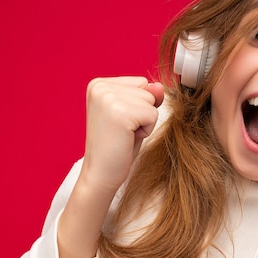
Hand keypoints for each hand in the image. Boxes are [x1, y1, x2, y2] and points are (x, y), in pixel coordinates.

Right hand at [81, 76, 164, 192]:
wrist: (100, 174)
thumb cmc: (116, 146)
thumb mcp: (132, 115)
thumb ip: (146, 97)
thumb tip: (159, 86)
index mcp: (98, 84)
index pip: (140, 83)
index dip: (137, 106)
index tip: (118, 122)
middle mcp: (100, 87)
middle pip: (147, 90)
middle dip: (141, 113)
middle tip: (121, 131)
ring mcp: (108, 98)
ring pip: (151, 102)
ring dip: (144, 122)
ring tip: (124, 135)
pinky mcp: (120, 112)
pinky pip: (152, 115)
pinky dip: (146, 131)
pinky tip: (127, 139)